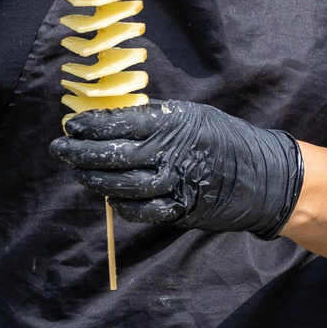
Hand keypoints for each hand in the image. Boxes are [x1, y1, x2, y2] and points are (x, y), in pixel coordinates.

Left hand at [49, 100, 305, 237]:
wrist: (265, 176)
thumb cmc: (224, 139)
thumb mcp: (192, 116)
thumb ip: (156, 119)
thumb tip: (113, 119)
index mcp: (174, 123)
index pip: (121, 122)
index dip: (92, 125)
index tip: (71, 125)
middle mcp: (172, 152)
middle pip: (116, 155)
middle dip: (82, 153)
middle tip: (60, 150)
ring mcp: (177, 183)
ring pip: (124, 184)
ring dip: (96, 180)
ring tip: (79, 173)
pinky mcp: (182, 208)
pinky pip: (143, 210)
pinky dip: (123, 206)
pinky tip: (110, 198)